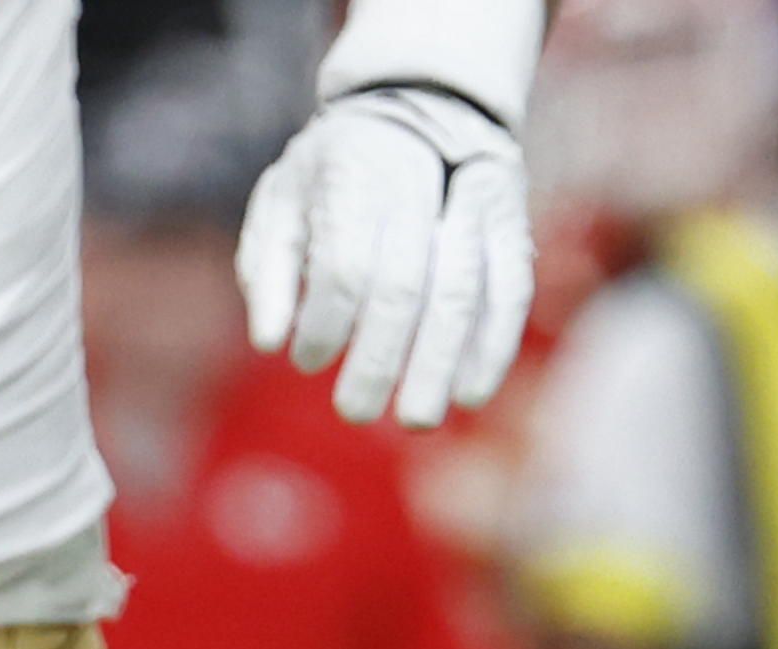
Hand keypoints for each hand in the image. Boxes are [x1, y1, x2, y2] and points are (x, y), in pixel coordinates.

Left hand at [238, 87, 534, 429]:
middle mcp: (417, 180)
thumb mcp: (283, 199)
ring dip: (439, 363)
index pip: (344, 263)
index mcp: (352, 172)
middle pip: (403, 284)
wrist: (419, 100)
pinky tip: (471, 393)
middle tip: (355, 412)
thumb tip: (267, 341)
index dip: (326, 324)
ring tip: (417, 419)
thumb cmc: (334, 172)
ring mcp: (471, 198)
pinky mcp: (511, 219)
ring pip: (461, 289)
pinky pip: (510, 286)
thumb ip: (267, 267)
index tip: (308, 361)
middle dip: (380, 358)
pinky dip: (493, 344)